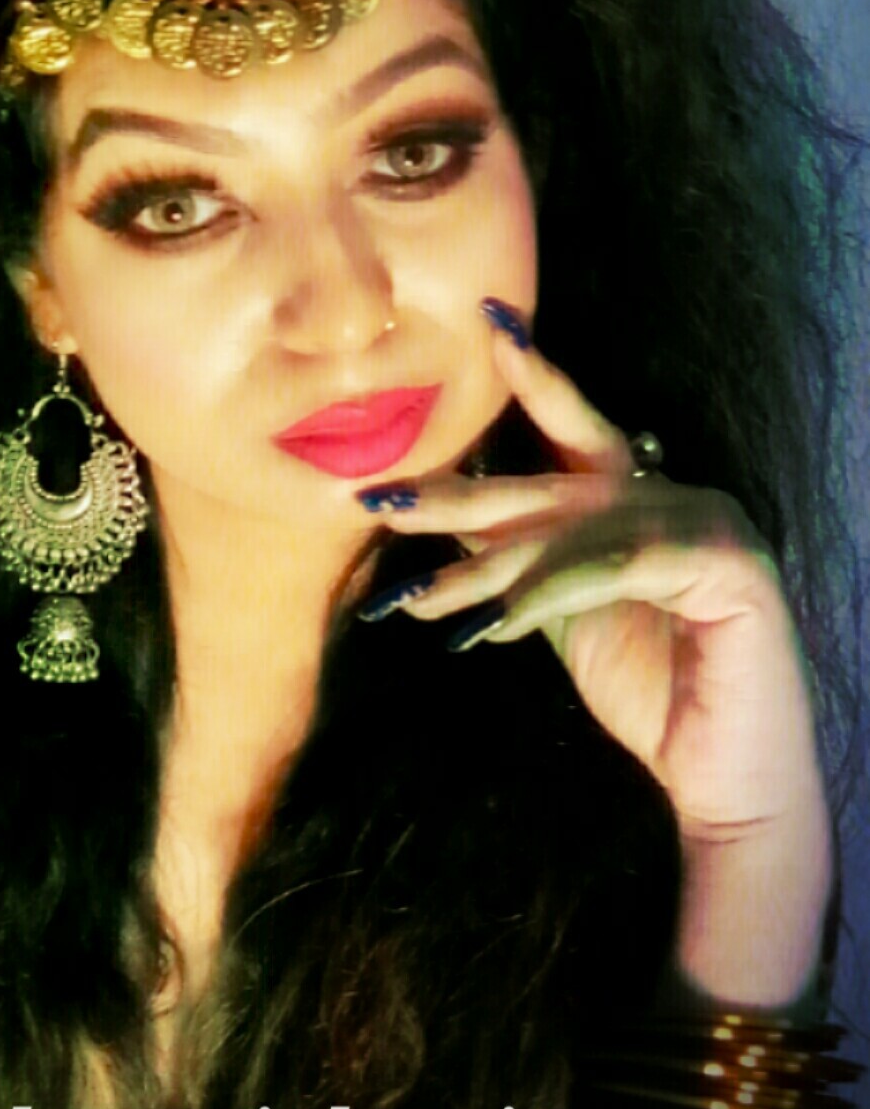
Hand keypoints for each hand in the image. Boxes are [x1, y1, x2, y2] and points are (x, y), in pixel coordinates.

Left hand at [360, 309, 832, 1001]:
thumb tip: (443, 525)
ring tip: (415, 598)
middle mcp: (676, 494)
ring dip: (485, 569)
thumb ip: (523, 559)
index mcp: (641, 496)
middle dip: (459, 496)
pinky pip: (613, 566)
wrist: (726, 782)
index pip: (576, 427)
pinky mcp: (728, 564)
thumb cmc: (652, 692)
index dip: (534, 378)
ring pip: (571, 531)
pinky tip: (494, 625)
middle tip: (380, 501)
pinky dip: (548, 592)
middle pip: (551, 483)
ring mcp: (709, 522)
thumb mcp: (564, 612)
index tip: (487, 326)